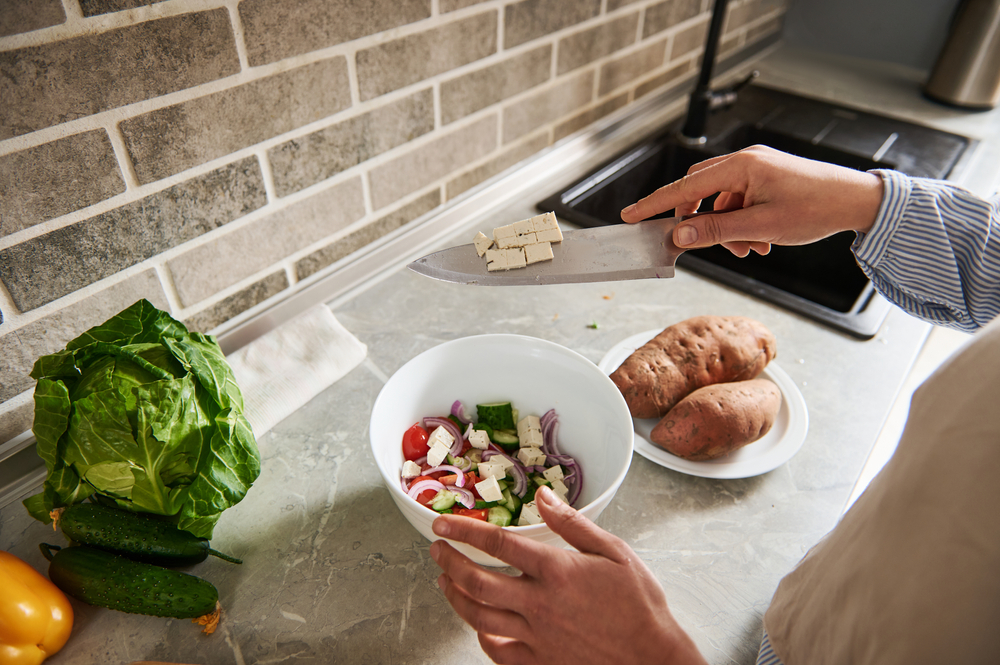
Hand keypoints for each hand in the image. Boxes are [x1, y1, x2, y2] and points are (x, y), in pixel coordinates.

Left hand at [430, 487, 706, 664]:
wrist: (653, 658)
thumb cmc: (639, 606)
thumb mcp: (615, 553)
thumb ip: (574, 524)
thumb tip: (544, 496)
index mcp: (558, 571)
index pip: (498, 545)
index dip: (464, 532)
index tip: (444, 525)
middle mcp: (540, 604)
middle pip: (477, 582)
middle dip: (449, 562)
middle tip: (437, 550)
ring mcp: (536, 636)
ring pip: (478, 616)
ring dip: (455, 596)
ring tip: (446, 581)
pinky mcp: (538, 662)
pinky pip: (496, 650)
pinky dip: (480, 634)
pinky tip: (478, 623)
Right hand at [620, 145, 884, 257]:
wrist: (857, 200)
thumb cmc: (816, 208)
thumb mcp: (761, 226)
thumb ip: (716, 231)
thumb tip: (680, 236)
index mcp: (741, 166)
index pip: (684, 186)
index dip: (655, 203)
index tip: (631, 216)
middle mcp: (745, 161)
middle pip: (699, 190)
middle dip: (698, 221)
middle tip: (700, 244)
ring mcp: (756, 169)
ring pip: (720, 200)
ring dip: (724, 228)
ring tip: (749, 249)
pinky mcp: (766, 178)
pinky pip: (738, 202)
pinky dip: (740, 223)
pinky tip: (758, 241)